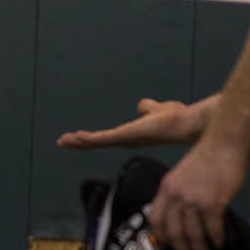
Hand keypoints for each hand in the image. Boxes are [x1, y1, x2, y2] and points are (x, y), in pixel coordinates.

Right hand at [56, 98, 203, 148]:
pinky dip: (88, 139)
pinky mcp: (125, 136)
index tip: (78, 138)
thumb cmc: (177, 118)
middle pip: (98, 143)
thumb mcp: (157, 110)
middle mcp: (126, 141)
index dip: (92, 139)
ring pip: (96, 142)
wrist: (186, 123)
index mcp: (131, 135)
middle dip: (80, 143)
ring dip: (79, 142)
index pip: (107, 139)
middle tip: (63, 142)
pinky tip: (76, 137)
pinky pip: (102, 139)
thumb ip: (148, 108)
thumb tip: (142, 106)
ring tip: (63, 140)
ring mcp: (125, 139)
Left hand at [149, 139, 247, 249]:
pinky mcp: (212, 202)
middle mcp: (175, 196)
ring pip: (193, 234)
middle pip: (174, 233)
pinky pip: (212, 228)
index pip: (155, 220)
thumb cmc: (207, 157)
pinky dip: (216, 239)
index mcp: (165, 189)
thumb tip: (183, 216)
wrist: (224, 142)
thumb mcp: (181, 174)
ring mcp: (193, 200)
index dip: (162, 237)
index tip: (170, 246)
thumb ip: (178, 194)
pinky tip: (220, 244)